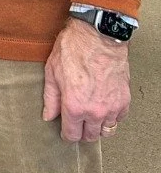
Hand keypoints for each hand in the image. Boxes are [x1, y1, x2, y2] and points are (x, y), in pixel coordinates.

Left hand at [42, 19, 130, 141]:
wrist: (98, 36)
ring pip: (106, 131)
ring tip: (90, 117)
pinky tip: (104, 108)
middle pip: (90, 136)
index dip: (66, 135)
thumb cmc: (73, 50)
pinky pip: (119, 119)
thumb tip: (48, 116)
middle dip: (81, 132)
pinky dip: (112, 117)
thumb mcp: (52, 72)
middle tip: (77, 123)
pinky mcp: (124, 100)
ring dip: (97, 127)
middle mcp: (95, 112)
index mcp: (74, 106)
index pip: (72, 135)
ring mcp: (112, 107)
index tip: (65, 131)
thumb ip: (50, 98)